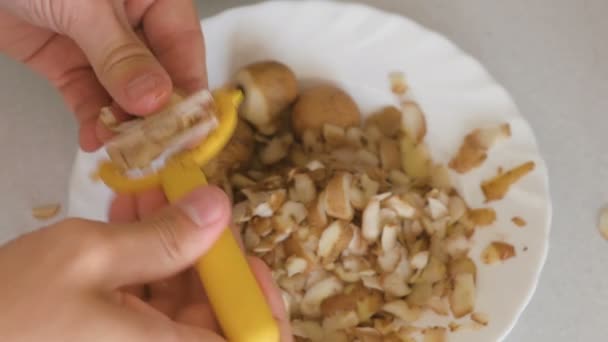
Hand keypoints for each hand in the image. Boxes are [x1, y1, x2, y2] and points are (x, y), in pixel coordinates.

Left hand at [0, 0, 206, 150]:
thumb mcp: (85, 4)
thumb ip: (121, 54)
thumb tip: (156, 101)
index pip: (183, 44)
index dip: (189, 86)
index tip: (191, 127)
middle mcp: (131, 18)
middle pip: (156, 72)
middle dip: (153, 111)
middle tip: (153, 146)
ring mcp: (97, 41)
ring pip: (121, 90)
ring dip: (120, 121)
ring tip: (118, 146)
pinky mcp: (64, 59)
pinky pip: (86, 94)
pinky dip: (91, 118)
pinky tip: (94, 138)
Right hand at [0, 186, 291, 340]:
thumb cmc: (11, 308)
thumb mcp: (90, 259)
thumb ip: (164, 237)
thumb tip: (218, 207)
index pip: (254, 339)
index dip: (260, 301)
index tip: (245, 257)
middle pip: (216, 313)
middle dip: (205, 251)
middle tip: (189, 201)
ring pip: (178, 301)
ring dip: (171, 244)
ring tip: (152, 195)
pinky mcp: (111, 337)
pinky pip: (146, 302)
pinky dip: (142, 260)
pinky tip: (128, 220)